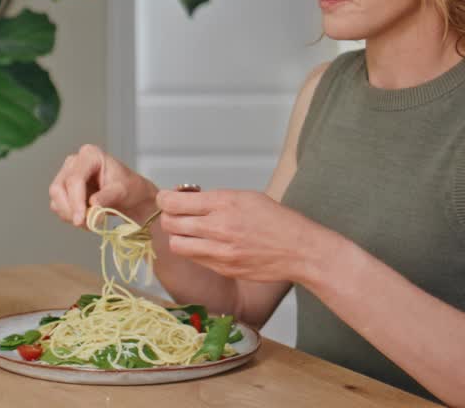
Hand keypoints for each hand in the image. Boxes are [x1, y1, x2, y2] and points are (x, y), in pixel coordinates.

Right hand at [49, 144, 159, 228]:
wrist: (132, 198)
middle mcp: (74, 162)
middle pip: (59, 188)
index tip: (81, 219)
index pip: (75, 178)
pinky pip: (58, 206)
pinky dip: (69, 216)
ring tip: (91, 222)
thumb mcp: (123, 191)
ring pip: (56, 199)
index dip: (76, 200)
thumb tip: (93, 205)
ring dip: (70, 215)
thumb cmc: (130, 189)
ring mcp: (66, 175)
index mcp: (90, 155)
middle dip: (70, 209)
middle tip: (86, 224)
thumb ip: (108, 197)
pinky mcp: (64, 190)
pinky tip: (86, 219)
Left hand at [156, 189, 341, 284]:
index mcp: (223, 203)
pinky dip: (194, 250)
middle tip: (175, 215)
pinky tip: (205, 244)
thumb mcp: (245, 197)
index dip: (164, 200)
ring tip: (188, 232)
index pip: (174, 202)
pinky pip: (195, 259)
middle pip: (170, 223)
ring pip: (177, 244)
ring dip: (178, 236)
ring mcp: (220, 251)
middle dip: (168, 217)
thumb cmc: (276, 220)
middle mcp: (218, 227)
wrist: (299, 250)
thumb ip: (214, 199)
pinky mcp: (223, 268)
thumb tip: (188, 200)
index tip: (166, 199)